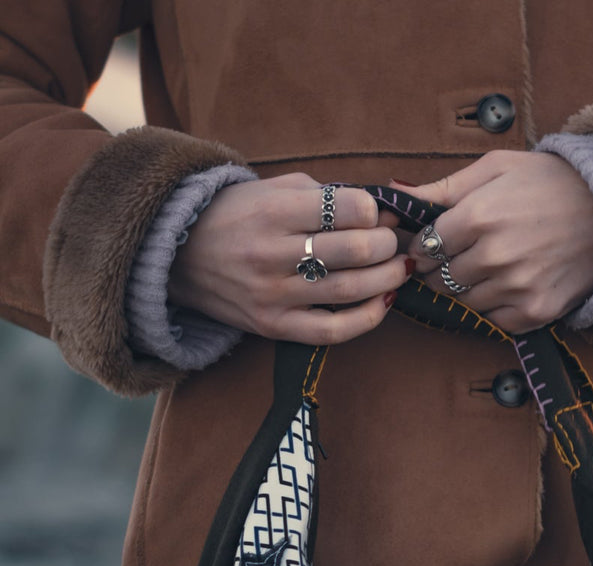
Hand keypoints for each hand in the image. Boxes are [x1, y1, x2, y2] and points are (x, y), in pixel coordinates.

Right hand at [168, 174, 411, 345]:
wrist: (176, 255)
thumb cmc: (235, 215)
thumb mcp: (272, 189)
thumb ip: (325, 196)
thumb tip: (380, 212)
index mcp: (271, 211)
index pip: (346, 209)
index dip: (372, 210)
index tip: (376, 212)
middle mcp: (271, 254)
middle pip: (355, 251)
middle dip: (386, 244)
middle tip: (393, 241)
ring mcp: (272, 295)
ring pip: (349, 290)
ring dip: (387, 278)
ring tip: (399, 268)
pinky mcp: (273, 326)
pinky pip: (331, 331)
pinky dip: (366, 319)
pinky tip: (382, 302)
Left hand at [400, 151, 592, 333]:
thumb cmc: (552, 182)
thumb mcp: (497, 168)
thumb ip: (445, 187)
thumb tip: (397, 193)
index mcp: (478, 216)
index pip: (424, 247)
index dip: (424, 246)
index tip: (434, 244)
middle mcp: (494, 256)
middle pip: (440, 279)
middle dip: (441, 269)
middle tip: (460, 256)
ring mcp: (516, 288)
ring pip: (464, 302)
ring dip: (468, 289)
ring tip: (490, 268)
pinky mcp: (536, 312)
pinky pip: (494, 321)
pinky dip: (495, 308)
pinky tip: (509, 286)